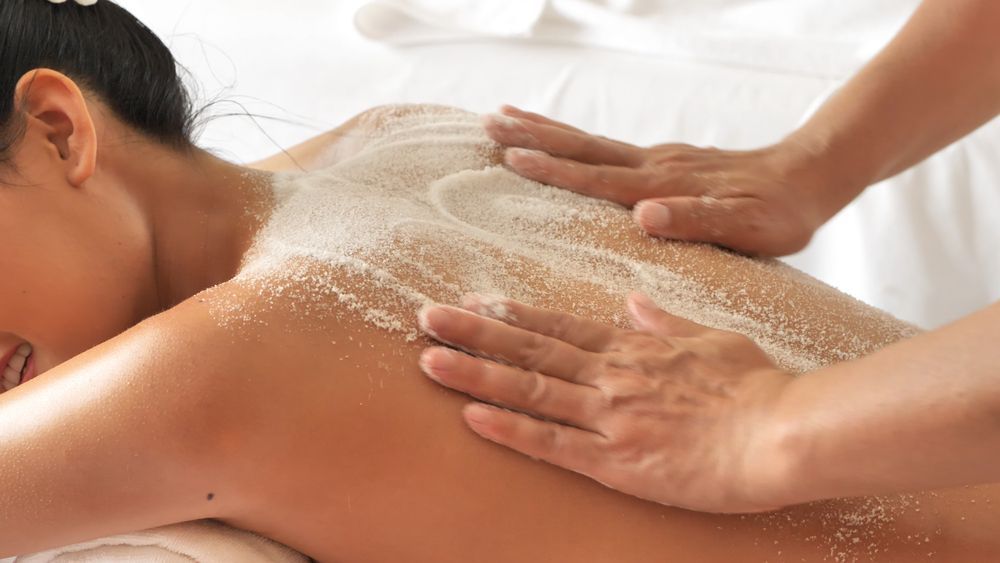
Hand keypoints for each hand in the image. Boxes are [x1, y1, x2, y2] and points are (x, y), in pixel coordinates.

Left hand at [418, 293, 796, 512]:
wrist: (784, 432)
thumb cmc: (757, 387)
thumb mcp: (712, 340)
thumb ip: (666, 323)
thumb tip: (634, 303)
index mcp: (633, 348)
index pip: (559, 327)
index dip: (512, 314)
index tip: (473, 300)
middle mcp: (612, 375)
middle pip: (530, 350)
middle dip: (474, 331)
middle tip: (426, 316)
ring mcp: (611, 416)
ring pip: (530, 390)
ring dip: (475, 373)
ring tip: (429, 358)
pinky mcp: (618, 460)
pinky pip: (554, 444)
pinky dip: (510, 429)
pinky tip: (472, 417)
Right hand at [483, 105, 834, 255]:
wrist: (809, 177)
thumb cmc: (778, 214)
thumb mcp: (746, 228)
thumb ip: (695, 221)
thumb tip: (642, 216)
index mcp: (663, 185)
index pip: (596, 177)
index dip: (553, 169)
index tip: (511, 156)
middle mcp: (653, 166)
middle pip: (582, 148)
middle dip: (534, 135)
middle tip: (488, 122)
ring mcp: (658, 160)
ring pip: (591, 143)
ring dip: (547, 131)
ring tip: (507, 117)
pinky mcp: (665, 162)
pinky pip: (608, 149)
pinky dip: (576, 142)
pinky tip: (567, 144)